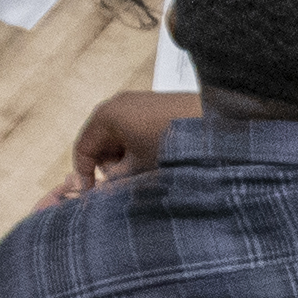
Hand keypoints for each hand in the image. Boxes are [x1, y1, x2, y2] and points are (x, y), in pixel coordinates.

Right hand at [52, 88, 194, 211]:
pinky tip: (157, 160)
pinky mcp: (156, 105)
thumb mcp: (138, 168)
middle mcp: (118, 104)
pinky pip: (136, 130)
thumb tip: (101, 192)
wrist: (214, 122)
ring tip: (145, 173)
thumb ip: (115, 181)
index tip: (92, 195)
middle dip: (109, 167)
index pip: (83, 147)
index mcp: (106, 115)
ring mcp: (138, 102)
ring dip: (126, 159)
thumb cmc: (169, 146)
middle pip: (100, 142)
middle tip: (126, 183)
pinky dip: (139, 147)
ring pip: (120, 138)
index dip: (84, 175)